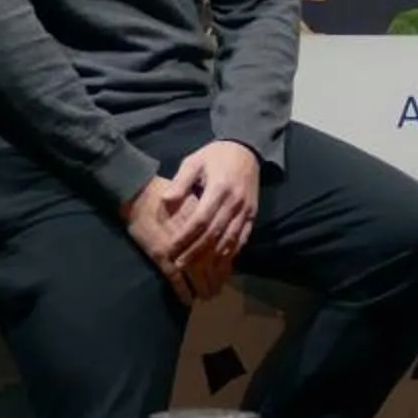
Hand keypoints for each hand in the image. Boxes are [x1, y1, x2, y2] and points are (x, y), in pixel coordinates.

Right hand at [126, 178, 219, 302]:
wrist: (140, 194)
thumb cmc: (165, 193)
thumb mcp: (192, 199)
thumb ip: (204, 216)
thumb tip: (217, 230)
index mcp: (204, 225)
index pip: (220, 248)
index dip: (225, 263)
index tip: (228, 272)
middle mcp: (195, 239)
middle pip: (211, 265)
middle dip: (216, 279)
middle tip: (218, 290)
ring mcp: (178, 250)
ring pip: (197, 275)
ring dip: (203, 288)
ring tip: (207, 297)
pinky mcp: (162, 257)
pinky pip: (176, 280)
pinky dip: (183, 292)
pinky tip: (188, 301)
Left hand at [161, 139, 261, 287]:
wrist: (247, 148)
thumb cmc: (216, 155)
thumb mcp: (194, 161)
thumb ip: (181, 182)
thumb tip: (165, 201)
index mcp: (219, 188)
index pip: (200, 220)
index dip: (185, 237)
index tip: (171, 249)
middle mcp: (234, 202)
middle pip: (214, 234)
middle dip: (196, 252)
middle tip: (179, 265)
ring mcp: (246, 210)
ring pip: (229, 239)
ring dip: (213, 257)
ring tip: (197, 269)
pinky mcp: (252, 214)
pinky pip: (243, 237)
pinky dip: (231, 251)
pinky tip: (220, 261)